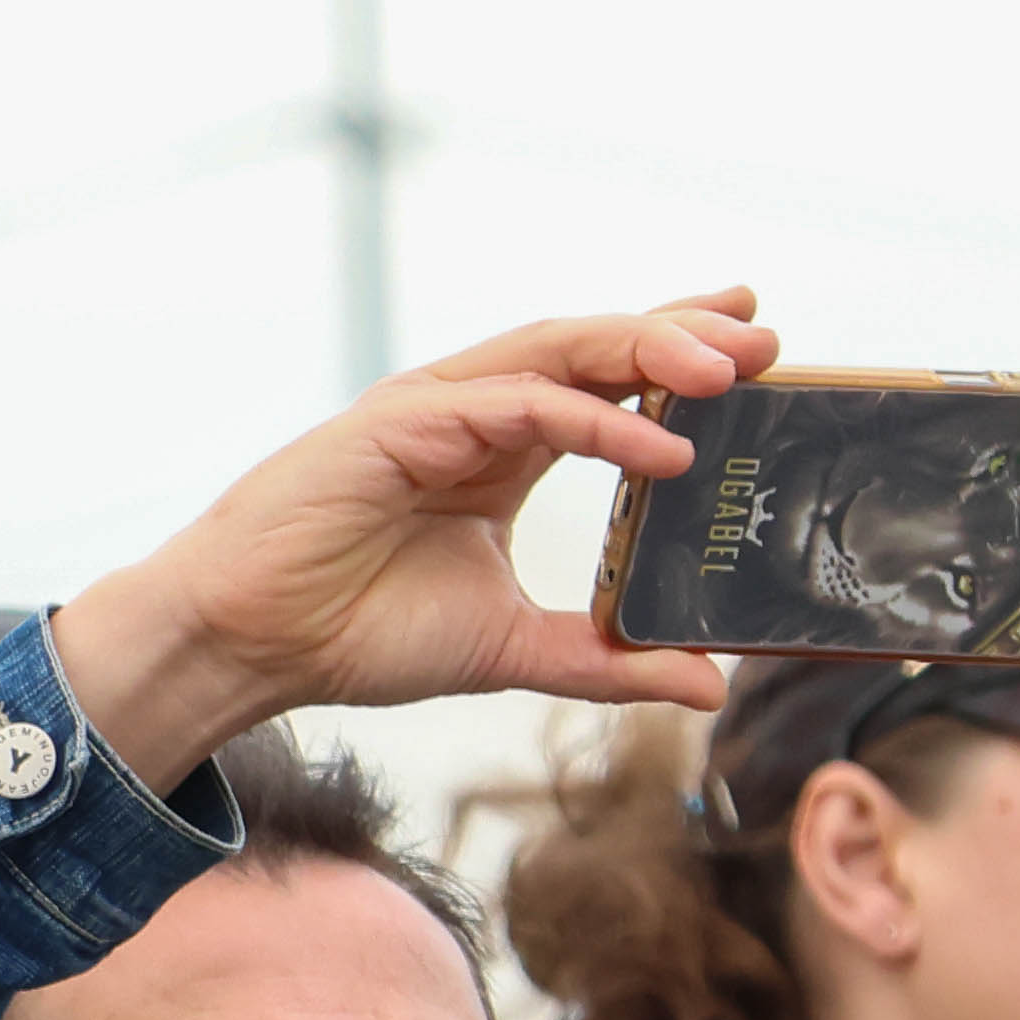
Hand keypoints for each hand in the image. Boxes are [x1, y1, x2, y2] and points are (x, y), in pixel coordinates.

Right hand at [42, 300, 782, 789]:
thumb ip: (608, 660)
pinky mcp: (400, 422)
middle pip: (596, 348)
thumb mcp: (513, 649)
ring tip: (727, 371)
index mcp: (499, 451)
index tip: (762, 354)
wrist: (250, 647)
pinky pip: (512, 404)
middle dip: (684, 337)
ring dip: (647, 354)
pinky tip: (651, 441)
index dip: (679, 360)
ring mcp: (436, 410)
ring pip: (559, 352)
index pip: (607, 384)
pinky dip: (587, 417)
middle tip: (769, 339)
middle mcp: (474, 415)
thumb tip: (708, 682)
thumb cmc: (354, 634)